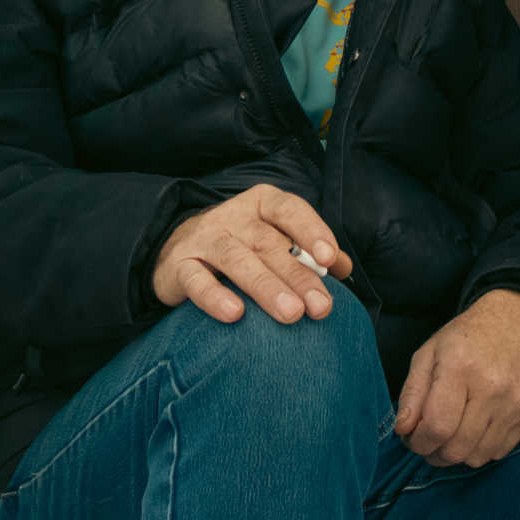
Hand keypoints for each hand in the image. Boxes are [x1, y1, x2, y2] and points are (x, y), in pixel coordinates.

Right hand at [151, 183, 354, 324]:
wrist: (175, 251)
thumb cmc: (240, 247)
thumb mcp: (274, 240)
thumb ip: (308, 252)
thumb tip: (343, 266)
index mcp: (261, 204)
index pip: (289, 210)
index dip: (310, 231)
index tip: (328, 258)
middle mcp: (232, 216)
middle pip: (268, 243)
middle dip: (298, 276)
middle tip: (321, 307)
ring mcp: (204, 239)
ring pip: (236, 260)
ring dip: (265, 287)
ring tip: (291, 314)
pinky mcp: (179, 266)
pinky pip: (196, 280)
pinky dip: (215, 296)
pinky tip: (235, 314)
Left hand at [395, 289, 519, 467]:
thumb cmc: (468, 336)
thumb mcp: (430, 352)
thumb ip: (412, 391)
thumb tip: (403, 429)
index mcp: (461, 366)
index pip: (437, 426)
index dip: (419, 442)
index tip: (412, 438)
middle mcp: (492, 387)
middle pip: (457, 448)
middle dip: (434, 453)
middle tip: (429, 440)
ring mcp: (516, 403)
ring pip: (478, 457)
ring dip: (458, 454)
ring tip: (451, 435)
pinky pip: (500, 452)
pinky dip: (481, 449)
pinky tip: (475, 430)